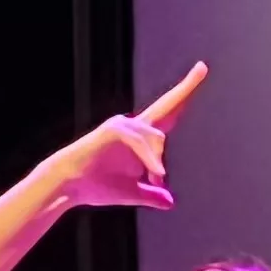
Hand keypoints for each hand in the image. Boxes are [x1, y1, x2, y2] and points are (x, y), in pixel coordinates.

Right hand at [49, 62, 206, 210]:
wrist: (68, 185)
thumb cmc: (96, 186)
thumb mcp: (131, 192)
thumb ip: (150, 193)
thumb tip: (170, 201)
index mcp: (139, 137)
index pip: (168, 113)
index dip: (185, 92)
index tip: (202, 68)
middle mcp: (132, 125)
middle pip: (168, 109)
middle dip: (187, 87)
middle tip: (202, 69)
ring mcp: (122, 125)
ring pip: (157, 138)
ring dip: (157, 162)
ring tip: (153, 178)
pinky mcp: (113, 130)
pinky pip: (141, 144)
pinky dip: (150, 160)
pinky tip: (154, 174)